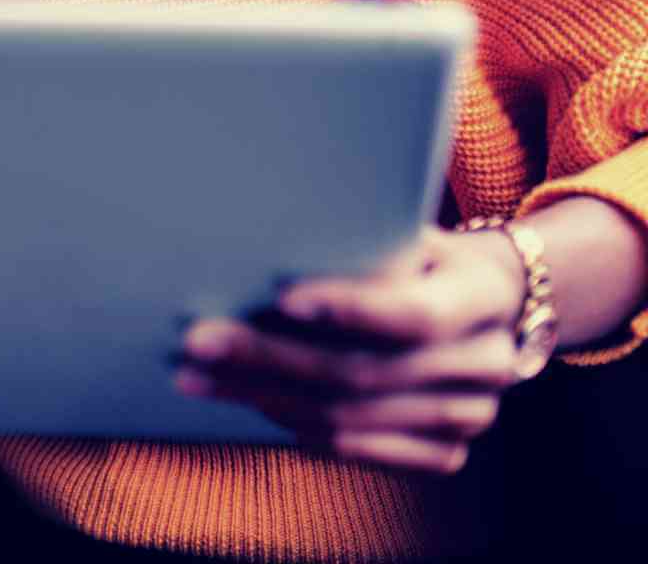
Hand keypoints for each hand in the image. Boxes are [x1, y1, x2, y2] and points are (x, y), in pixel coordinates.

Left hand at [176, 228, 528, 473]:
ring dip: (263, 397)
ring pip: (349, 418)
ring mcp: (471, 416)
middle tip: (199, 341)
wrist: (486, 303)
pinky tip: (249, 402)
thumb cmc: (420, 255)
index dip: (349, 309)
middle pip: (363, 373)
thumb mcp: (406, 233)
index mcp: (484, 295)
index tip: (280, 297)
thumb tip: (264, 241)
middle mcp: (487, 363)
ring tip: (200, 376)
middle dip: (270, 358)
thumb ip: (360, 243)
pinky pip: (357, 451)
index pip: (417, 313)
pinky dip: (298, 427)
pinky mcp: (446, 453)